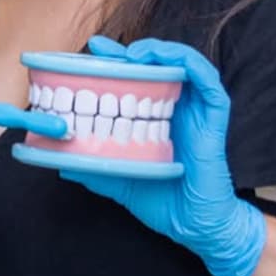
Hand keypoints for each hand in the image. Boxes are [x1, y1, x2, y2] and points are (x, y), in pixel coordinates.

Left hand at [58, 36, 265, 275]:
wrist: (195, 226)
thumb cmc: (163, 201)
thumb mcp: (120, 177)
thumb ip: (95, 167)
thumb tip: (61, 162)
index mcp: (156, 118)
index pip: (137, 79)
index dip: (116, 61)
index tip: (92, 50)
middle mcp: (177, 109)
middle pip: (157, 66)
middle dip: (130, 51)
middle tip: (101, 48)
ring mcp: (196, 112)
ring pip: (185, 64)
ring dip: (160, 51)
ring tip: (134, 53)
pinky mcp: (214, 119)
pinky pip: (209, 83)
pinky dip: (190, 64)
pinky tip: (169, 61)